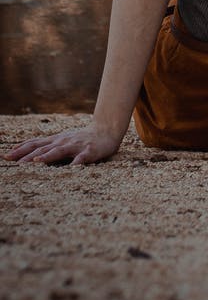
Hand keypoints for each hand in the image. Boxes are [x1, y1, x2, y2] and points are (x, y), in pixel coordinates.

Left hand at [4, 125, 121, 165]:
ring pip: (59, 151)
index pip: (34, 144)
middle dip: (27, 155)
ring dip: (47, 156)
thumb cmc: (82, 139)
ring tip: (36, 162)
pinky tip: (72, 168)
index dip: (20, 150)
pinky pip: (82, 158)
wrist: (106, 131)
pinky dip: (76, 163)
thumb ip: (48, 147)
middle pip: (42, 148)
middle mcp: (63, 142)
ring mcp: (75, 146)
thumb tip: (27, 155)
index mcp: (56, 140)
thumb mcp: (62, 140)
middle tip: (12, 161)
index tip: (6, 156)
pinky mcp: (89, 151)